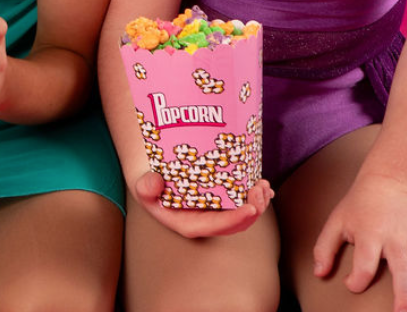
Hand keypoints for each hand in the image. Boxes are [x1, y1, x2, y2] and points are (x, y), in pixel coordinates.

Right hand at [130, 170, 272, 238]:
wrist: (153, 179)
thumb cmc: (150, 185)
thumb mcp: (141, 185)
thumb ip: (145, 187)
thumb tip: (154, 183)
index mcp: (189, 224)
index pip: (216, 227)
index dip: (235, 220)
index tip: (250, 208)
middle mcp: (206, 222)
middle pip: (236, 223)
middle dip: (253, 209)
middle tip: (260, 189)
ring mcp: (216, 213)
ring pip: (243, 214)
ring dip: (258, 202)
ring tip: (263, 185)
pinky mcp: (223, 202)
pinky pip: (244, 203)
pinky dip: (256, 196)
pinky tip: (265, 186)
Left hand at [312, 173, 406, 311]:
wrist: (387, 181)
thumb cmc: (358, 206)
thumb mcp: (336, 222)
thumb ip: (324, 248)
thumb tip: (319, 274)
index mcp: (369, 234)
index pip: (365, 262)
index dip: (358, 279)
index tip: (352, 286)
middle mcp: (394, 236)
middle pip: (401, 268)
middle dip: (403, 294)